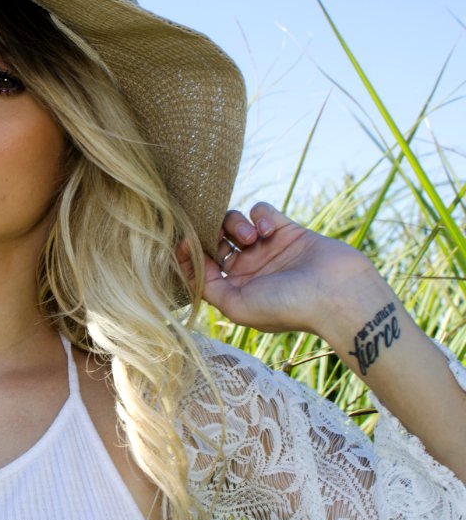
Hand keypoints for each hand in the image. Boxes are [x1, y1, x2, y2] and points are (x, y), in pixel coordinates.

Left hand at [181, 202, 381, 335]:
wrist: (338, 295)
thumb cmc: (287, 307)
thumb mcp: (237, 306)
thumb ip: (208, 287)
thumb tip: (187, 262)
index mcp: (234, 288)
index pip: (200, 266)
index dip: (188, 253)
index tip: (181, 240)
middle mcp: (248, 269)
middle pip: (213, 240)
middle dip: (210, 234)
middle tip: (218, 236)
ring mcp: (267, 248)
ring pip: (233, 222)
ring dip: (234, 223)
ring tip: (251, 237)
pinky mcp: (287, 230)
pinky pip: (261, 211)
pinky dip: (260, 216)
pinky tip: (270, 231)